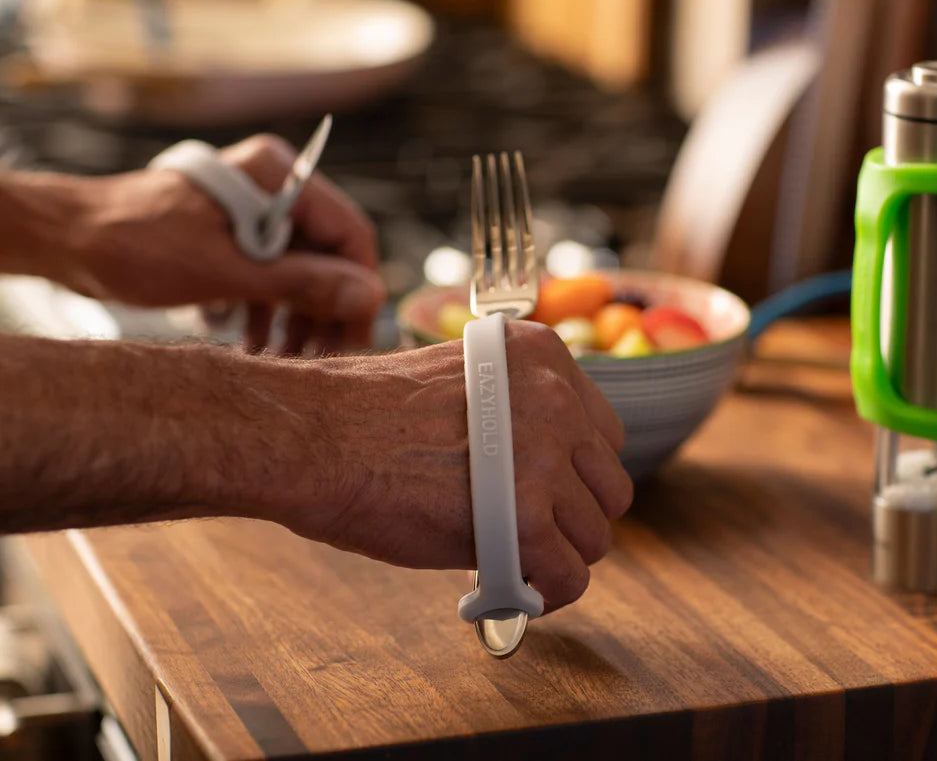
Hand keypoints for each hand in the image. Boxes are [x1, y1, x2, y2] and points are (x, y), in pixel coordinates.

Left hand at [75, 134, 383, 353]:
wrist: (64, 238)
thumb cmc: (136, 243)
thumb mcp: (226, 271)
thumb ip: (302, 283)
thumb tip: (370, 297)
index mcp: (278, 176)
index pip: (349, 233)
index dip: (359, 289)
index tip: (359, 337)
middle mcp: (272, 188)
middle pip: (326, 256)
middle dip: (325, 311)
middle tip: (325, 360)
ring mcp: (252, 212)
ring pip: (298, 271)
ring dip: (296, 319)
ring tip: (287, 361)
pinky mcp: (230, 236)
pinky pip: (268, 275)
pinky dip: (266, 311)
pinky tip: (255, 346)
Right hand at [265, 321, 632, 613]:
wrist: (314, 438)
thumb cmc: (363, 417)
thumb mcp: (461, 385)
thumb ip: (514, 416)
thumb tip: (544, 476)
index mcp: (541, 356)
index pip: (603, 432)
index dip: (574, 474)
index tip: (546, 494)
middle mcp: (556, 398)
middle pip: (609, 486)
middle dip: (572, 516)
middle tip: (529, 533)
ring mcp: (545, 457)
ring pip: (595, 534)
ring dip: (558, 555)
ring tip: (513, 562)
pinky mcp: (524, 518)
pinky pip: (570, 575)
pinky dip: (547, 593)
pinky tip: (515, 590)